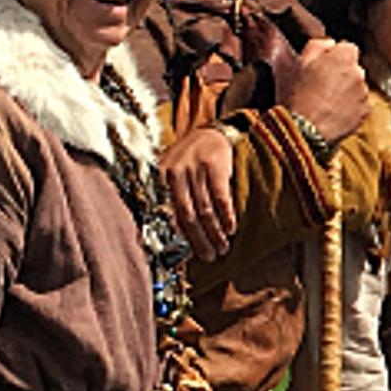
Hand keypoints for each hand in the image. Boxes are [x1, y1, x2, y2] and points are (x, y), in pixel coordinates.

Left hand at [161, 129, 239, 263]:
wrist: (209, 134)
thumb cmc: (187, 161)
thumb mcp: (170, 175)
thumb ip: (167, 200)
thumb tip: (168, 238)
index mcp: (158, 179)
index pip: (166, 215)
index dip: (176, 237)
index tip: (185, 256)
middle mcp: (174, 174)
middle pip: (187, 216)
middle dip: (199, 240)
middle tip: (210, 256)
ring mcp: (194, 169)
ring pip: (205, 210)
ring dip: (215, 233)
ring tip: (222, 247)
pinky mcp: (214, 166)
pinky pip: (221, 198)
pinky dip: (227, 216)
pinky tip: (231, 228)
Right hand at [287, 38, 371, 142]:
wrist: (304, 130)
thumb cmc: (297, 96)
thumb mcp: (298, 63)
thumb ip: (317, 46)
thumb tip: (328, 42)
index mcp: (343, 56)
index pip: (347, 47)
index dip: (334, 56)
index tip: (324, 65)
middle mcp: (359, 72)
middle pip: (353, 67)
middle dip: (341, 73)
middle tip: (321, 85)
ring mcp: (364, 92)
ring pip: (356, 86)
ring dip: (346, 90)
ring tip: (325, 102)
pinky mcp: (365, 111)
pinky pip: (359, 103)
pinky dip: (350, 106)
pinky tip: (333, 112)